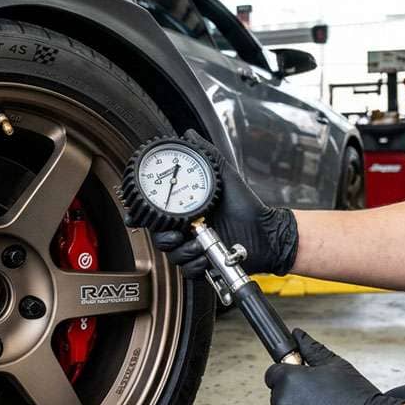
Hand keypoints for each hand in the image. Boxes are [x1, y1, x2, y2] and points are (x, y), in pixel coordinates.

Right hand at [130, 129, 298, 276]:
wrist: (267, 232)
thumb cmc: (247, 207)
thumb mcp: (226, 177)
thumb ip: (207, 154)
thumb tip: (190, 134)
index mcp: (185, 212)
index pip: (155, 215)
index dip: (142, 216)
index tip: (137, 215)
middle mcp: (186, 230)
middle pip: (158, 236)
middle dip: (164, 236)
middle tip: (178, 231)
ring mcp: (192, 248)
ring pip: (171, 254)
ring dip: (183, 250)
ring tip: (199, 242)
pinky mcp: (202, 265)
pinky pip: (186, 270)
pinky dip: (194, 264)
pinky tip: (204, 255)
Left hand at [264, 329, 404, 404]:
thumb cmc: (359, 398)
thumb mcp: (337, 366)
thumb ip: (311, 349)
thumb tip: (298, 335)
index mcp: (289, 380)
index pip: (273, 374)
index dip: (289, 377)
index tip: (302, 383)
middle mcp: (282, 403)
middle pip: (279, 398)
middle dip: (295, 398)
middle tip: (322, 403)